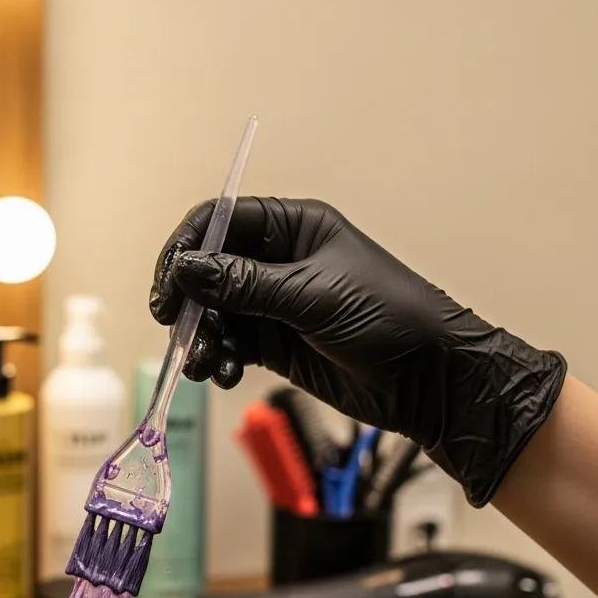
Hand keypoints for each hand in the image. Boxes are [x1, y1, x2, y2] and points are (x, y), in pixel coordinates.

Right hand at [150, 197, 565, 505]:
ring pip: (215, 313)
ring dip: (202, 338)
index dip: (186, 248)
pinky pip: (231, 344)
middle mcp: (279, 260)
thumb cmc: (388, 317)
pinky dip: (220, 359)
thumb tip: (186, 268)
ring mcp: (275, 303)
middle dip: (189, 302)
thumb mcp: (312, 296)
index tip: (168, 285)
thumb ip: (244, 283)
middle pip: (208, 270)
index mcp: (293, 227)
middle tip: (176, 329)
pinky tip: (227, 374)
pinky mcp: (276, 343)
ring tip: (206, 364)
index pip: (221, 220)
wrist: (428, 377)